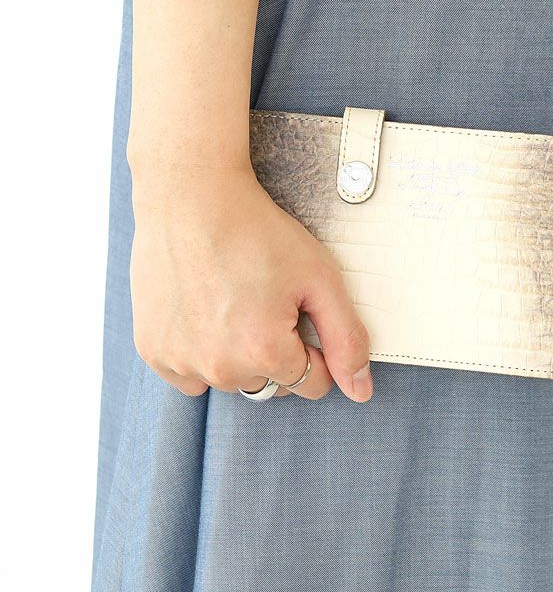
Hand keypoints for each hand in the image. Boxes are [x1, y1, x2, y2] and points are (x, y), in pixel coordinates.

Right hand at [128, 164, 372, 401]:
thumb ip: (346, 339)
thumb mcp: (320, 279)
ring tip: (234, 303)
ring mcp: (181, 361)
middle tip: (265, 301)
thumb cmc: (258, 233)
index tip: (299, 311)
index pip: (314, 383)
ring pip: (231, 381)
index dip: (315, 348)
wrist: (192, 199)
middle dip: (278, 353)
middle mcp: (220, 367)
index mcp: (266, 352)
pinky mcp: (152, 350)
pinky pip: (190, 376)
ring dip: (239, 356)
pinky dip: (202, 353)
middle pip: (272, 385)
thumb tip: (361, 392)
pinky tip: (205, 312)